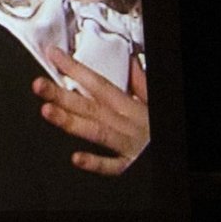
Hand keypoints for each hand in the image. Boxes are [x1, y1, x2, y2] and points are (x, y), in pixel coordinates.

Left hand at [33, 46, 148, 176]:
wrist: (182, 154)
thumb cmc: (160, 125)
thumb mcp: (154, 99)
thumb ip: (139, 82)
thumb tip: (128, 61)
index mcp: (128, 106)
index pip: (97, 82)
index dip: (74, 68)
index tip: (53, 56)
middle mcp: (125, 123)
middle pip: (89, 105)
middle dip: (62, 95)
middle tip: (39, 85)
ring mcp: (126, 144)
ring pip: (95, 131)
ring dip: (71, 121)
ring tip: (47, 112)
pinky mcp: (130, 165)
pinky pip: (111, 166)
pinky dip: (95, 162)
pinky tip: (76, 158)